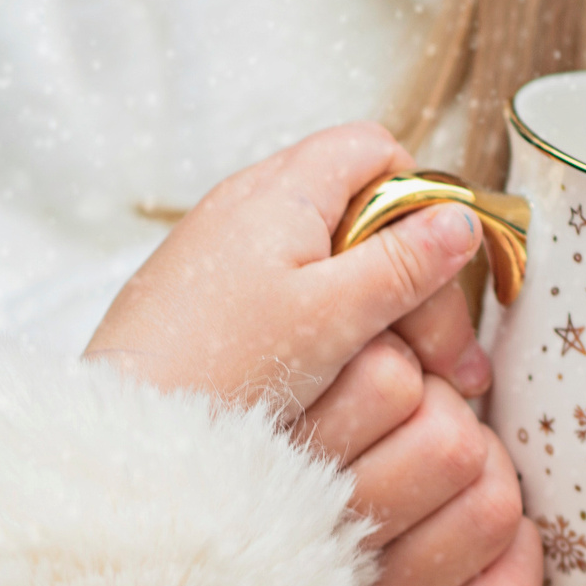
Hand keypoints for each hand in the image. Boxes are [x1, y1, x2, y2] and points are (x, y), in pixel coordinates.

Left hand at [83, 123, 490, 410]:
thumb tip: (460, 219)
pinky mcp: (211, 300)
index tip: (443, 279)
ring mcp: (226, 253)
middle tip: (445, 366)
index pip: (376, 152)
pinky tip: (339, 384)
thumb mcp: (333, 316)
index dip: (423, 204)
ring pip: (331, 259)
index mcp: (283, 191)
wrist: (125, 433)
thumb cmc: (221, 369)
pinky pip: (293, 294)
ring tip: (404, 382)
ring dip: (378, 311)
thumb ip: (403, 263)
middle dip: (414, 280)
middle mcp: (249, 206)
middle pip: (362, 210)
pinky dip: (331, 329)